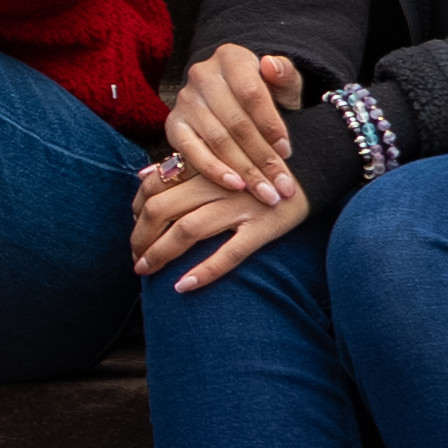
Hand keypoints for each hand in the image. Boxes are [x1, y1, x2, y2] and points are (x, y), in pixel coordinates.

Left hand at [132, 158, 316, 293]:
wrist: (313, 167)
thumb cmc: (258, 168)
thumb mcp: (221, 161)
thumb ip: (184, 169)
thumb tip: (143, 176)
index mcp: (206, 166)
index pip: (155, 186)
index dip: (136, 208)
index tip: (134, 227)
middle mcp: (218, 185)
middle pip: (162, 209)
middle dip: (141, 235)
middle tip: (135, 256)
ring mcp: (240, 207)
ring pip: (186, 230)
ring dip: (159, 253)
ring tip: (145, 270)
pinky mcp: (263, 228)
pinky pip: (228, 253)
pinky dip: (204, 271)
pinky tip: (182, 286)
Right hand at [166, 43, 298, 200]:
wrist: (239, 100)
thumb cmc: (267, 94)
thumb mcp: (283, 83)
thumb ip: (285, 74)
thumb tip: (270, 65)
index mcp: (231, 58)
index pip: (251, 94)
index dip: (271, 125)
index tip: (288, 152)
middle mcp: (202, 75)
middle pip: (236, 122)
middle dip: (262, 158)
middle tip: (283, 186)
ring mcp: (185, 101)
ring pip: (218, 140)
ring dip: (244, 171)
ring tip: (266, 192)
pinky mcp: (174, 125)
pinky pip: (192, 152)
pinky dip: (214, 171)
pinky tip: (235, 186)